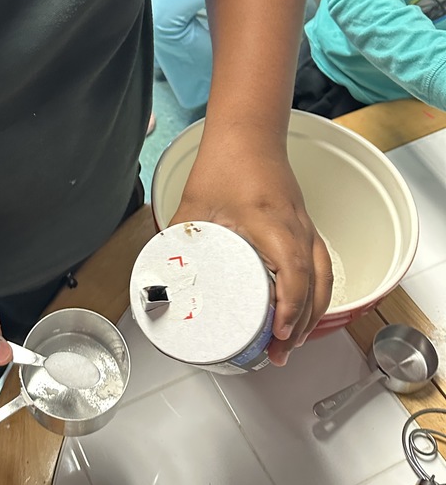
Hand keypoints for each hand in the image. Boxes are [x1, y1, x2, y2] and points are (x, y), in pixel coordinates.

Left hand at [171, 133, 332, 365]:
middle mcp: (297, 227)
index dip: (290, 307)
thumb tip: (159, 279)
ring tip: (289, 341)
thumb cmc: (225, 161)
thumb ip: (176, 241)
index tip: (278, 333)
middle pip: (317, 284)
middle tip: (279, 352)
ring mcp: (305, 226)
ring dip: (312, 312)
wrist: (247, 132)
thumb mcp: (193, 205)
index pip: (294, 271)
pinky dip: (316, 292)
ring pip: (325, 276)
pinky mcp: (304, 225)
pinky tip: (299, 310)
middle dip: (302, 324)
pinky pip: (321, 265)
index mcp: (271, 222)